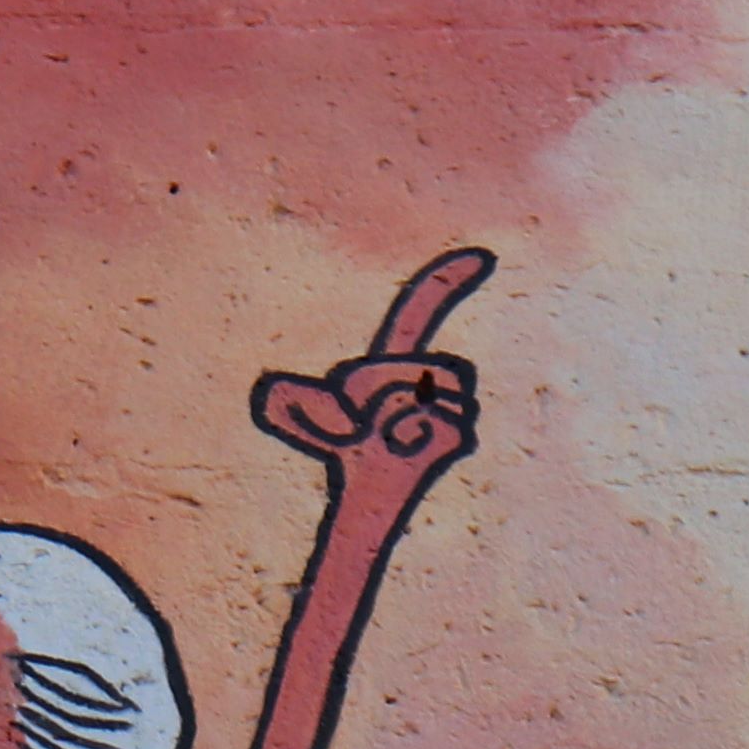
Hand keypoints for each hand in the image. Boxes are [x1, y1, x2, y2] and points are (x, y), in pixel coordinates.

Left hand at [249, 248, 489, 490]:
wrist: (362, 492)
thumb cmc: (339, 451)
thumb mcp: (305, 417)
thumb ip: (283, 398)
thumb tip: (268, 386)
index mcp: (396, 359)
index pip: (418, 312)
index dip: (445, 282)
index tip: (480, 257)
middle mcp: (430, 376)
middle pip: (419, 362)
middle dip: (387, 387)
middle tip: (365, 417)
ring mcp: (450, 405)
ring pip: (432, 390)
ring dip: (398, 413)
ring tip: (384, 434)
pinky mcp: (460, 435)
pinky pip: (440, 419)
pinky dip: (412, 434)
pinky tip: (403, 447)